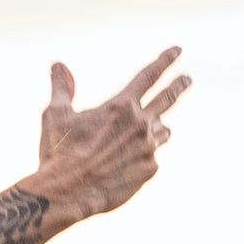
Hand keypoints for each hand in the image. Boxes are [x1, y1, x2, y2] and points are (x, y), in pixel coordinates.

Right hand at [37, 47, 189, 216]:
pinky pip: (152, 157)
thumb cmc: (58, 153)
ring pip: (162, 130)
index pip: (149, 75)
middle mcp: (140, 124)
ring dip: (159, 126)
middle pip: (168, 98)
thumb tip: (57, 64)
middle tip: (187, 79)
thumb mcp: (56, 116)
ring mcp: (148, 148)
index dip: (165, 60)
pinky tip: (128, 164)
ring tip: (157, 128)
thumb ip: (62, 88)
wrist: (67, 193)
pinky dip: (143, 156)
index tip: (177, 50)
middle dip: (179, 85)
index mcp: (120, 107)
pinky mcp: (150, 170)